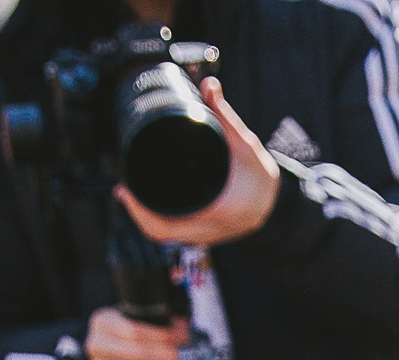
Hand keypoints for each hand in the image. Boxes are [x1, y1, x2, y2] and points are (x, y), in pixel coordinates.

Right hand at [86, 308, 184, 359]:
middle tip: (179, 357)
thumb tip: (182, 327)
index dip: (163, 335)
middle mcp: (96, 345)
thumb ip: (157, 321)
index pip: (136, 330)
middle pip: (139, 354)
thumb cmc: (124, 338)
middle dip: (165, 356)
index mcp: (102, 322)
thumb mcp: (134, 320)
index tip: (181, 338)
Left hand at [117, 78, 280, 247]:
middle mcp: (209, 229)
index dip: (142, 209)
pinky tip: (147, 203)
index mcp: (217, 210)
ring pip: (165, 236)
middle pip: (160, 232)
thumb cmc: (261, 178)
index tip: (126, 189)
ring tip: (129, 194)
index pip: (169, 221)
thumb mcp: (246, 145)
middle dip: (137, 213)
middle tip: (122, 189)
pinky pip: (173, 233)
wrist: (276, 205)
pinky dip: (156, 220)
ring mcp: (205, 234)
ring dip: (144, 218)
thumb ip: (225, 116)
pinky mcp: (203, 233)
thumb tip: (209, 84)